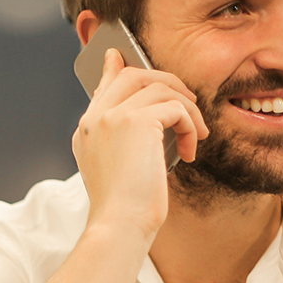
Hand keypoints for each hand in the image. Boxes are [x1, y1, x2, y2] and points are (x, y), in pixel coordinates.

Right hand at [73, 48, 208, 238]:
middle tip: (188, 102)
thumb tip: (153, 125)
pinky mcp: (135, 121)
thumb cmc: (126, 210)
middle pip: (132, 75)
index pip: (103, 87)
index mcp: (87, 131)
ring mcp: (112, 116)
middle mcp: (95, 118)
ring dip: (186, 109)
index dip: (114, 69)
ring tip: (196, 135)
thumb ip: (128, 143)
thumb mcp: (121, 171)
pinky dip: (189, 124)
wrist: (120, 225)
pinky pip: (175, 107)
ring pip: (159, 87)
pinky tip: (190, 150)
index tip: (118, 57)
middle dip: (166, 83)